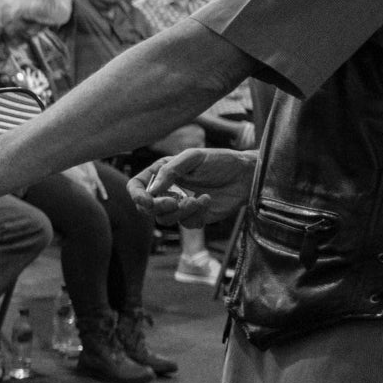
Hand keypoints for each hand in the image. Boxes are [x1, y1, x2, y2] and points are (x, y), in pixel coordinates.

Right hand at [130, 146, 256, 226]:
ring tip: (197, 200)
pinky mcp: (196, 217)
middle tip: (174, 201)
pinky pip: (186, 225)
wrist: (246, 175)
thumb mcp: (193, 157)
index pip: (137, 186)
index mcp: (162, 173)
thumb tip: (152, 189)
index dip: (136, 195)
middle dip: (159, 207)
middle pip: (147, 208)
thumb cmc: (220, 161)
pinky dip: (195, 215)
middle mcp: (168, 190)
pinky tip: (207, 201)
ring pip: (165, 219)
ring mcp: (181, 205)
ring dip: (180, 212)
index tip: (148, 200)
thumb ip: (170, 171)